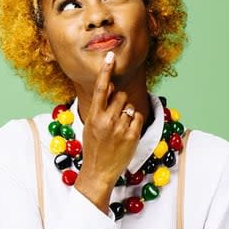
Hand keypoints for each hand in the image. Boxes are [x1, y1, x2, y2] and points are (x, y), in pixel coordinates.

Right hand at [74, 53, 144, 212]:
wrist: (98, 171)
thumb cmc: (93, 146)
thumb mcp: (90, 124)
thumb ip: (100, 104)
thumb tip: (109, 85)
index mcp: (94, 115)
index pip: (100, 88)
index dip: (105, 71)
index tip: (110, 57)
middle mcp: (107, 120)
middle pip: (120, 95)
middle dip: (119, 101)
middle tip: (114, 115)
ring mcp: (120, 128)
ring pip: (130, 106)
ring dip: (126, 112)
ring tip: (118, 127)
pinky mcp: (132, 136)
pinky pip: (138, 117)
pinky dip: (134, 122)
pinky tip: (126, 132)